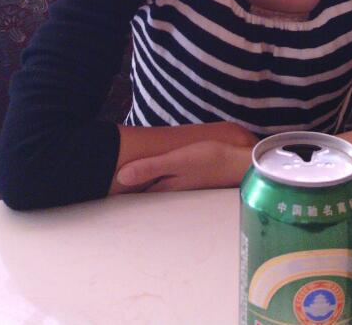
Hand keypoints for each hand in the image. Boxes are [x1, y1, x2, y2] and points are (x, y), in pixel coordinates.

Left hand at [114, 140, 252, 193]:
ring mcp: (190, 185)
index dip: (125, 190)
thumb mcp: (178, 161)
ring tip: (133, 184)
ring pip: (164, 187)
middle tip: (113, 188)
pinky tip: (166, 175)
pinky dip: (167, 180)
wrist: (245, 164)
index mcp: (169, 187)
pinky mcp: (200, 179)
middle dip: (135, 190)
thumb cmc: (212, 159)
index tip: (106, 189)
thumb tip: (120, 177)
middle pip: (151, 191)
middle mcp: (177, 190)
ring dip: (151, 184)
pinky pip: (176, 182)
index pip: (140, 192)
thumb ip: (150, 168)